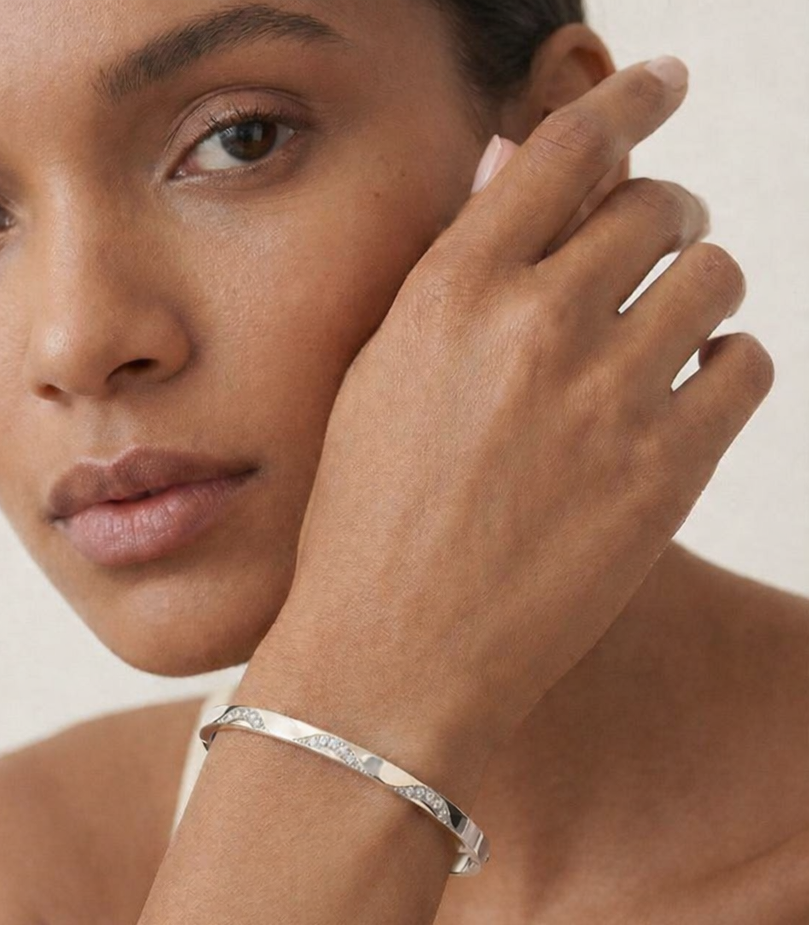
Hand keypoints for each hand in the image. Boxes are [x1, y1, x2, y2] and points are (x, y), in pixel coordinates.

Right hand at [258, 57, 771, 768]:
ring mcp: (608, 400)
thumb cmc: (367, 519)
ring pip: (715, 274)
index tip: (661, 82)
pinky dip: (720, 366)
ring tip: (658, 332)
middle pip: (657, 202)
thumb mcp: (381, 378)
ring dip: (695, 287)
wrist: (391, 653)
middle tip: (648, 245)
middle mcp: (534, 327)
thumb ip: (455, 279)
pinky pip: (745, 365)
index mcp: (449, 295)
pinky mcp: (667, 473)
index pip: (568, 147)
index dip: (628, 97)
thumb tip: (523, 188)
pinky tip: (674, 396)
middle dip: (660, 213)